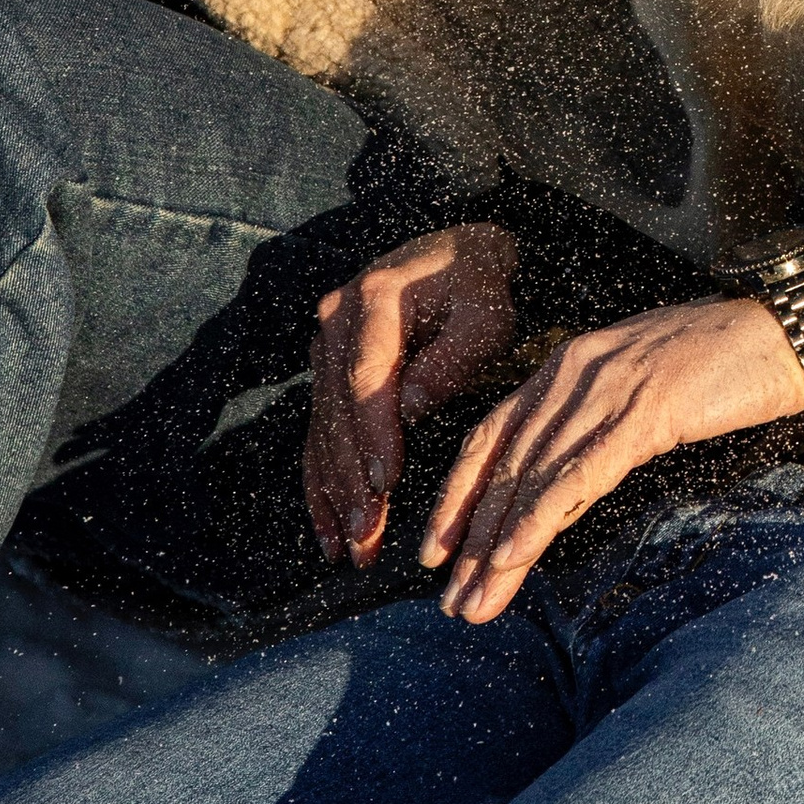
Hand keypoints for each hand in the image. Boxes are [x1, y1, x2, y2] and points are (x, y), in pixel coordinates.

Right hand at [306, 223, 522, 567]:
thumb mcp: (485, 314)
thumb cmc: (482, 287)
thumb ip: (452, 357)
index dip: (372, 434)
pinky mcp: (327, 371)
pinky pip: (318, 433)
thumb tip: (410, 405)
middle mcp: (336, 322)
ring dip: (333, 493)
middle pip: (337, 413)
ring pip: (323, 430)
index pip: (367, 378)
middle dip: (350, 481)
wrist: (459, 254)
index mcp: (374, 302)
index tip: (384, 482)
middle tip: (367, 536)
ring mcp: (325, 347)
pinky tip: (330, 530)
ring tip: (351, 548)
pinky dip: (321, 482)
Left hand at [421, 299, 803, 622]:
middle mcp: (570, 374)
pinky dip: (537, 521)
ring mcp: (604, 392)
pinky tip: (513, 558)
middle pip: (501, 467)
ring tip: (474, 602)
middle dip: (468, 539)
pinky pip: (576, 477)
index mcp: (566, 368)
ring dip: (494, 548)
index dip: (457, 496)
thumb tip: (568, 477)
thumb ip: (596, 421)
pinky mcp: (642, 413)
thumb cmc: (724, 364)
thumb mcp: (640, 387)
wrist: (785, 332)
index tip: (436, 550)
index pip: (491, 437)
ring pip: (530, 480)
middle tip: (449, 599)